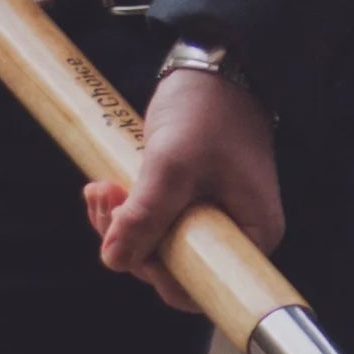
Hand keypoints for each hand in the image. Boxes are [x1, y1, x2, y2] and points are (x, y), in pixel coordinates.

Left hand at [84, 68, 282, 312]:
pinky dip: (124, 210)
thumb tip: (114, 260)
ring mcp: (211, 216)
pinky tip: (106, 188)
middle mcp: (235, 231)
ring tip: (101, 188)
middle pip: (171, 265)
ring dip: (119, 222)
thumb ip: (145, 214)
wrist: (215, 66)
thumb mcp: (172, 164)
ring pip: (154, 244)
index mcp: (252, 231)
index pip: (200, 286)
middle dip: (129, 239)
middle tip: (106, 199)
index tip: (132, 244)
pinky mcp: (189, 201)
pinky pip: (151, 223)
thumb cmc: (209, 110)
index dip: (158, 274)